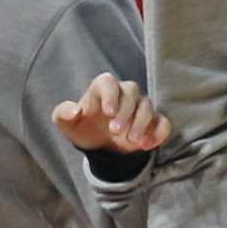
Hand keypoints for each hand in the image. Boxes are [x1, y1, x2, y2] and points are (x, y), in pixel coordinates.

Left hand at [51, 73, 169, 153]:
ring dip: (141, 123)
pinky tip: (147, 145)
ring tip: (131, 140)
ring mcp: (140, 107)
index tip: (107, 112)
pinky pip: (163, 122)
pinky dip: (158, 133)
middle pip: (131, 92)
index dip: (110, 94)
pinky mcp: (153, 121)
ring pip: (148, 106)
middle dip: (125, 111)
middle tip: (114, 130)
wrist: (98, 145)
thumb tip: (75, 111)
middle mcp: (124, 94)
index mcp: (102, 89)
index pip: (108, 82)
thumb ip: (63, 114)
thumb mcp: (66, 123)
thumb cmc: (82, 127)